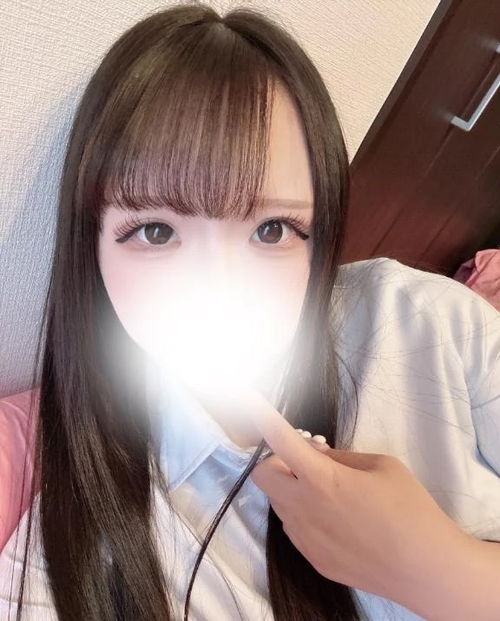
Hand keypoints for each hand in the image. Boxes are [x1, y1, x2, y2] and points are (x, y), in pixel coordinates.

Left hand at [244, 390, 473, 612]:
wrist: (428, 570)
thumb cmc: (411, 509)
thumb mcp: (382, 466)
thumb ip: (341, 458)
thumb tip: (316, 455)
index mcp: (321, 479)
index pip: (280, 440)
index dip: (260, 415)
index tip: (244, 395)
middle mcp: (303, 509)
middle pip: (262, 476)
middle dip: (276, 461)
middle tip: (308, 462)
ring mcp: (304, 539)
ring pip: (278, 503)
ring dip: (292, 488)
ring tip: (331, 493)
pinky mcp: (313, 560)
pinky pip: (295, 527)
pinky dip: (304, 514)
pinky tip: (338, 521)